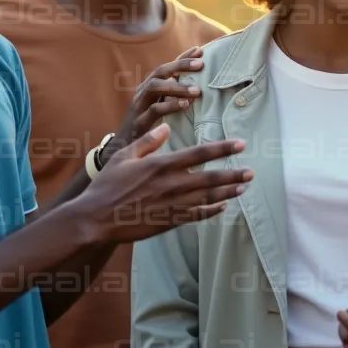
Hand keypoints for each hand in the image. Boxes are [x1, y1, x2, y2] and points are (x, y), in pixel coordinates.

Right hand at [77, 124, 251, 243]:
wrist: (97, 219)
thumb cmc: (107, 185)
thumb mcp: (124, 157)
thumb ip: (148, 142)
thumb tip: (166, 127)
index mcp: (162, 165)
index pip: (199, 154)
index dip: (222, 148)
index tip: (240, 144)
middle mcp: (172, 185)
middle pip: (210, 178)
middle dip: (233, 174)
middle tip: (251, 171)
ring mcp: (172, 205)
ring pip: (208, 198)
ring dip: (228, 192)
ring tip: (243, 186)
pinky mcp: (170, 221)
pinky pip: (196, 215)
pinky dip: (212, 210)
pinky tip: (223, 206)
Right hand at [110, 47, 205, 157]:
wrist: (123, 148)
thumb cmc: (147, 125)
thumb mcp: (161, 106)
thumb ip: (174, 95)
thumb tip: (199, 86)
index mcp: (149, 86)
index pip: (167, 67)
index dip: (182, 57)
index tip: (200, 50)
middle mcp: (143, 92)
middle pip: (160, 72)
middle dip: (180, 65)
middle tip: (201, 65)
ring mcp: (139, 105)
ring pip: (154, 87)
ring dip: (177, 86)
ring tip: (197, 90)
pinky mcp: (139, 121)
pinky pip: (154, 110)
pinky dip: (170, 106)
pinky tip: (185, 105)